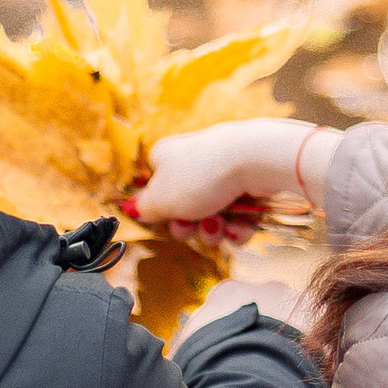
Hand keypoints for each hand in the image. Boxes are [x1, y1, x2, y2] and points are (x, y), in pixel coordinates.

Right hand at [133, 121, 318, 230]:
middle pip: (184, 209)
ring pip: (212, 217)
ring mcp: (223, 174)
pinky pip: (237, 218)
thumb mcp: (160, 199)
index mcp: (167, 157)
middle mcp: (195, 163)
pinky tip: (238, 226)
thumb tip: (132, 209)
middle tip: (192, 223)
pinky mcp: (249, 185)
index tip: (165, 216)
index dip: (160, 209)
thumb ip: (144, 208)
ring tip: (219, 224)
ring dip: (213, 230)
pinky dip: (237, 228)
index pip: (155, 189)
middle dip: (189, 225)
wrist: (256, 160)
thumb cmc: (202, 174)